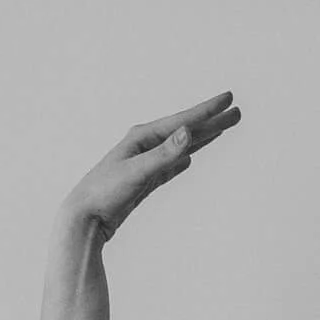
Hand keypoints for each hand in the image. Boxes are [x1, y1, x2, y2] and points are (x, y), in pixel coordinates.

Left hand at [62, 91, 241, 244]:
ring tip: (220, 129)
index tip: (229, 99)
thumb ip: (164, 154)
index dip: (207, 111)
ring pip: (179, 148)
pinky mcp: (142, 183)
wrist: (83, 219)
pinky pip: (168, 167)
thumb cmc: (105, 193)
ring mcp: (143, 164)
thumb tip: (188, 133)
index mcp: (142, 138)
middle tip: (237, 112)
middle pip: (185, 131)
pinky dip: (180, 161)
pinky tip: (188, 159)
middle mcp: (143, 146)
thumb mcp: (137, 172)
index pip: (182, 122)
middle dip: (211, 122)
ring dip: (201, 139)